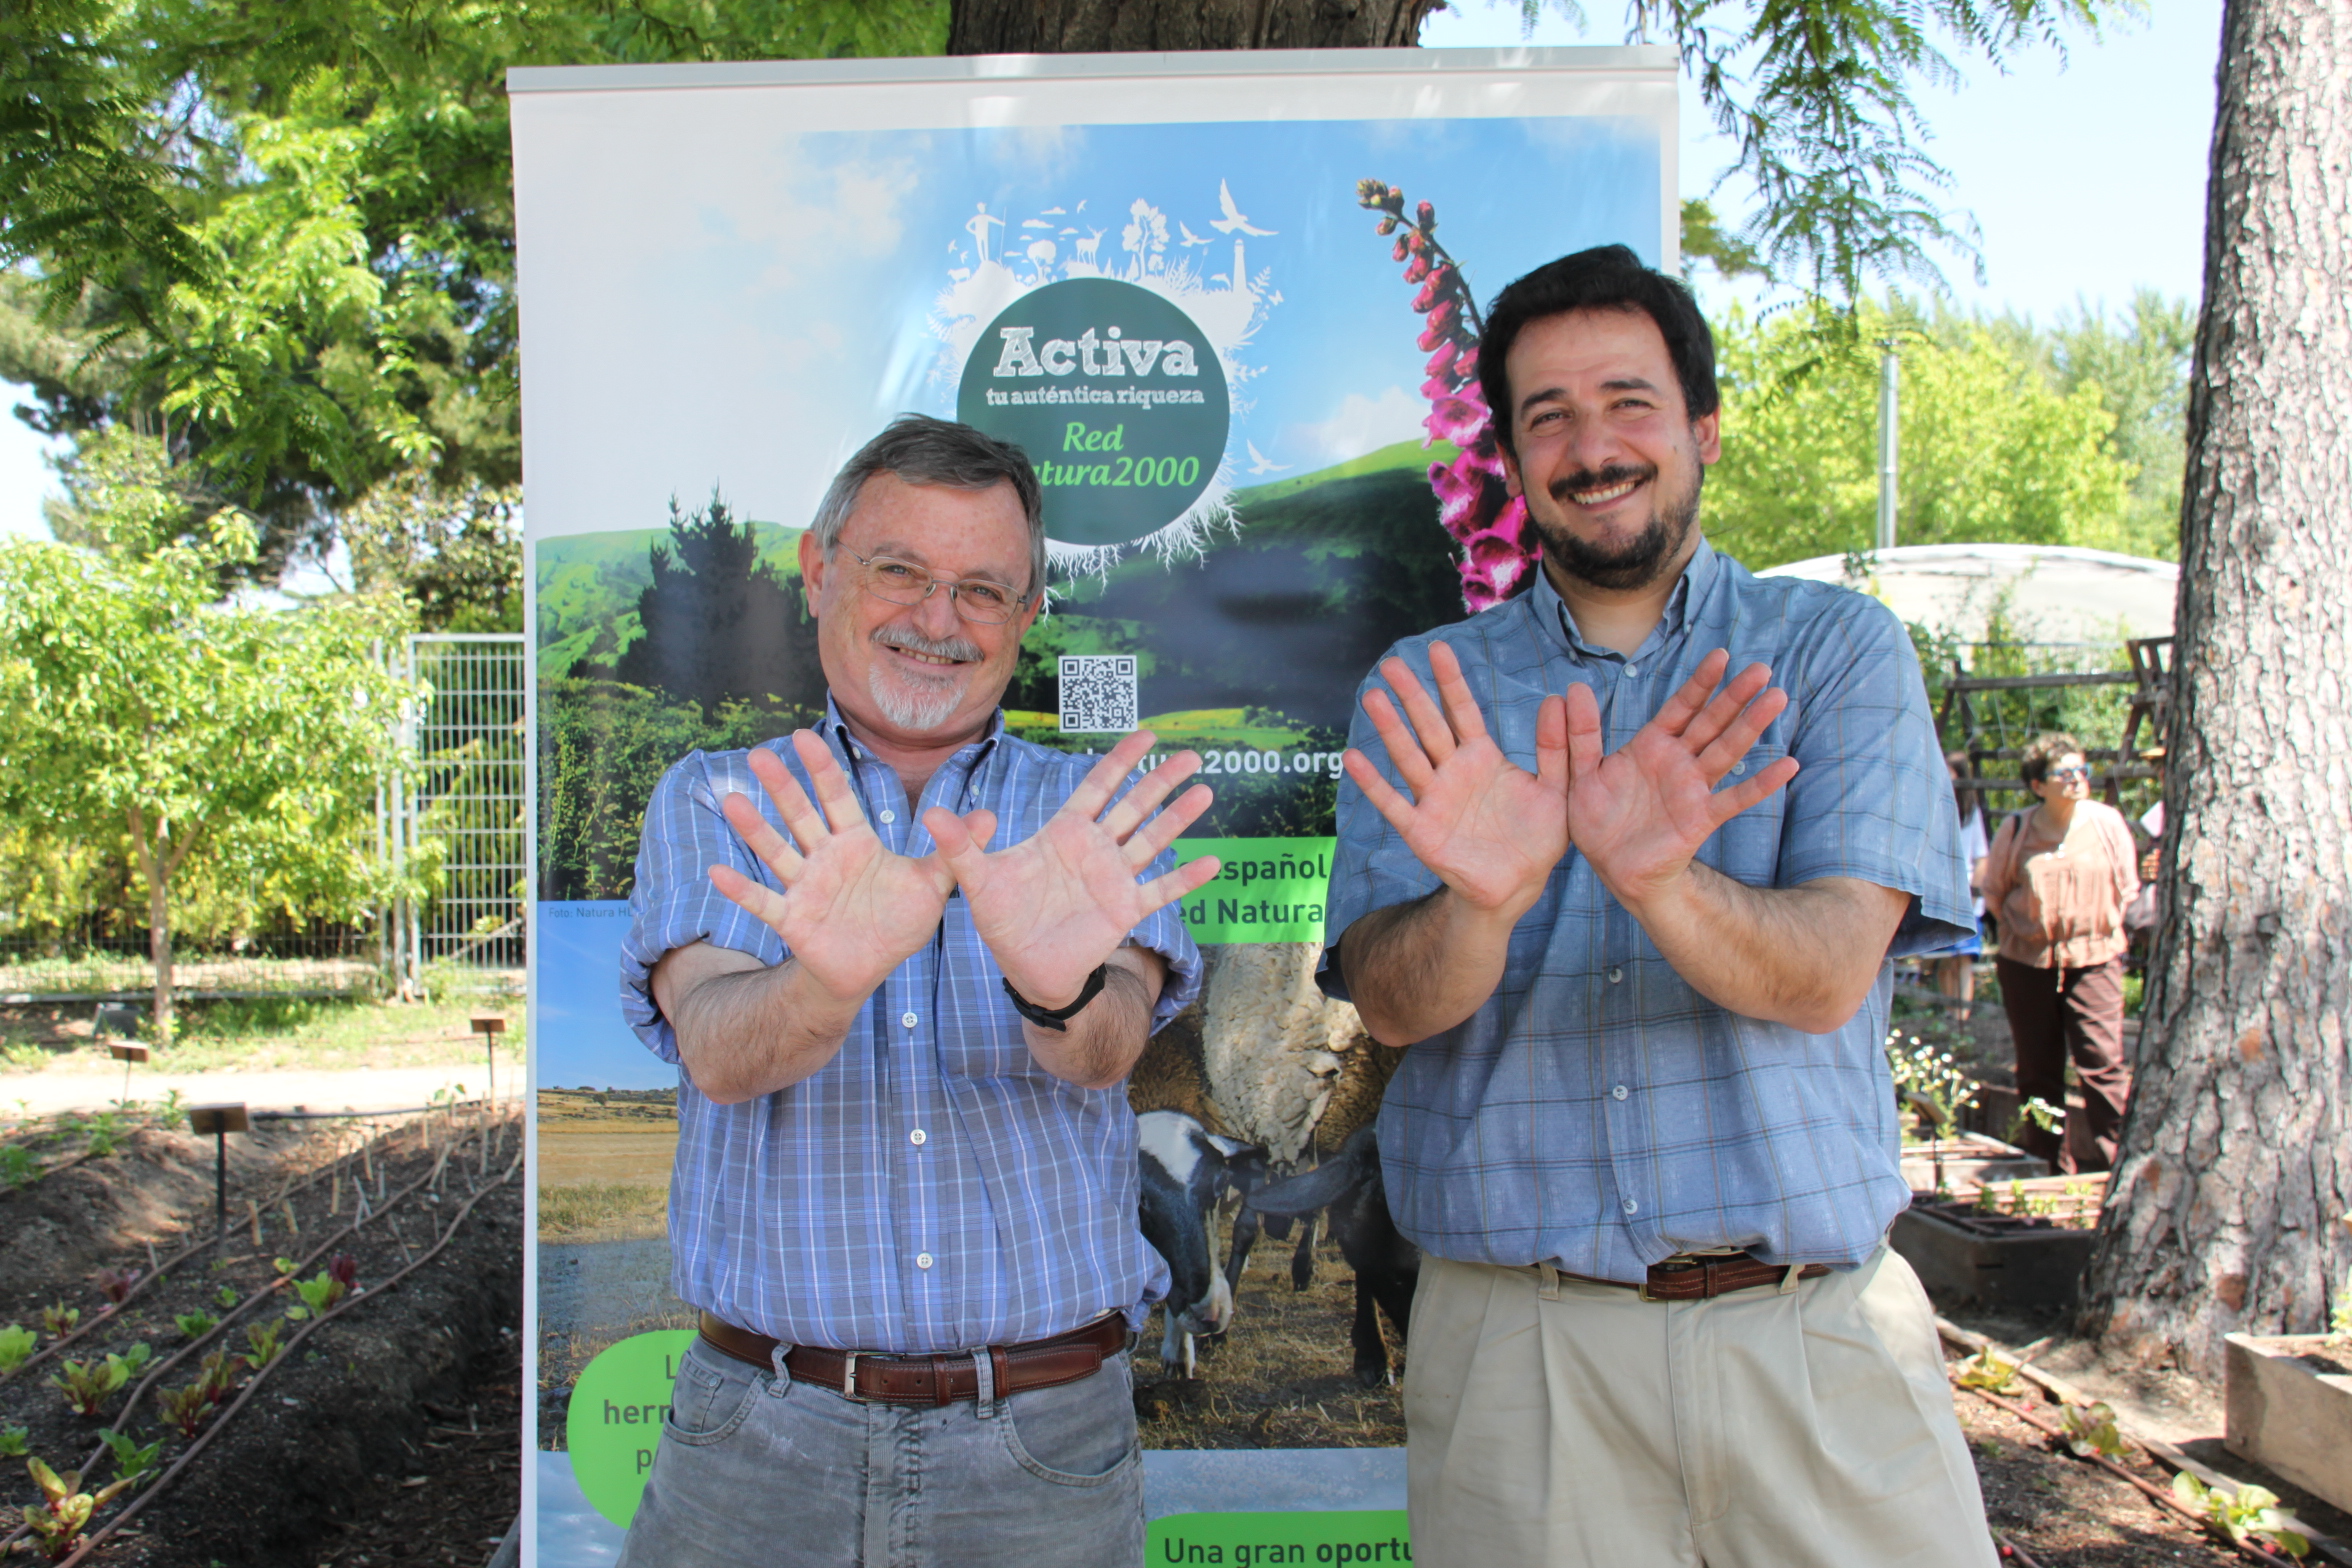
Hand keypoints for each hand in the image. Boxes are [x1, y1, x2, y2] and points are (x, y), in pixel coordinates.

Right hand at [706, 731, 985, 1005]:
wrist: (871, 968)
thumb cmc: (898, 920)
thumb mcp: (932, 885)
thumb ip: (953, 850)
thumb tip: (990, 816)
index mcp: (856, 843)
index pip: (837, 797)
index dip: (822, 768)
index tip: (804, 736)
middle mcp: (825, 858)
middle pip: (801, 816)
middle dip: (782, 786)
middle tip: (759, 754)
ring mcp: (805, 887)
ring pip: (777, 852)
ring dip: (755, 829)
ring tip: (732, 802)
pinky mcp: (793, 920)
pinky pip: (764, 902)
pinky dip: (742, 889)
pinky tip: (718, 872)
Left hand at [925, 730, 1219, 1008]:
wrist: (1026, 969)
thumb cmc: (1003, 920)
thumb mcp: (977, 880)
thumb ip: (960, 846)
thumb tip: (932, 813)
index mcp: (1063, 833)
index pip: (1096, 787)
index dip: (1120, 761)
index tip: (1146, 734)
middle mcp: (1095, 850)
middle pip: (1134, 806)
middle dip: (1162, 780)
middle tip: (1192, 753)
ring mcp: (1113, 878)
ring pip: (1152, 840)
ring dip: (1178, 817)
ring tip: (1205, 791)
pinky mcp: (1125, 910)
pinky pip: (1161, 891)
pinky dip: (1186, 879)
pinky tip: (1213, 863)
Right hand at [1342, 639, 1569, 915]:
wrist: (1517, 886)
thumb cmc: (1536, 837)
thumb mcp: (1557, 790)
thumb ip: (1556, 749)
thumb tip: (1558, 698)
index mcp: (1482, 758)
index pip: (1462, 711)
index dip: (1451, 681)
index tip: (1437, 649)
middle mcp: (1453, 773)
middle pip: (1429, 727)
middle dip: (1412, 695)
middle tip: (1393, 663)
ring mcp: (1434, 800)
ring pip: (1409, 757)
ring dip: (1390, 728)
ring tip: (1373, 697)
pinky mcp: (1421, 831)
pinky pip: (1393, 803)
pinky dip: (1373, 783)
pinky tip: (1353, 758)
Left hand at [1564, 649, 1799, 908]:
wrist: (1614, 870)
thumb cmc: (1600, 821)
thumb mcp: (1582, 773)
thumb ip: (1579, 734)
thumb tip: (1572, 689)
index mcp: (1651, 746)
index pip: (1680, 707)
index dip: (1700, 683)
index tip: (1721, 655)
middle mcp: (1678, 762)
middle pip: (1712, 722)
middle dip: (1735, 696)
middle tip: (1762, 669)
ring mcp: (1693, 789)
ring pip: (1728, 750)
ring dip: (1752, 725)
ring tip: (1777, 698)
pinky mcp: (1701, 818)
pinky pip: (1735, 799)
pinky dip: (1762, 784)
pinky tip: (1787, 766)